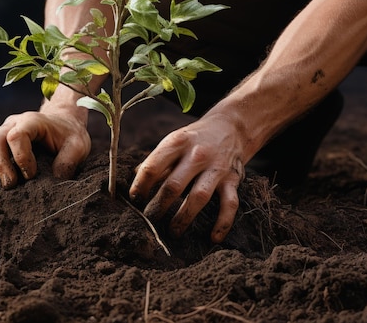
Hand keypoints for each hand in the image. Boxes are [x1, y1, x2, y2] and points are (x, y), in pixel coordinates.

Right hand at [0, 110, 90, 189]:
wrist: (64, 123)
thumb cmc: (70, 135)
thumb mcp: (78, 145)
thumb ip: (68, 161)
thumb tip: (55, 182)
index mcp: (33, 121)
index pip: (17, 136)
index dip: (21, 157)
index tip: (32, 175)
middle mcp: (14, 123)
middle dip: (0, 165)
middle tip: (11, 185)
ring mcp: (4, 130)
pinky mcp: (0, 141)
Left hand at [130, 115, 245, 242]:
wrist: (230, 128)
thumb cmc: (194, 140)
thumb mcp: (173, 141)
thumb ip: (155, 161)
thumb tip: (133, 180)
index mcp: (177, 142)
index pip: (153, 167)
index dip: (140, 186)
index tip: (135, 199)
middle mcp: (197, 154)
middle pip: (173, 185)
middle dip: (158, 207)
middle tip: (149, 221)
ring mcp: (217, 168)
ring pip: (198, 197)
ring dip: (183, 218)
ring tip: (172, 232)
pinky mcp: (233, 180)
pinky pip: (229, 204)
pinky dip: (222, 223)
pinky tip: (213, 238)